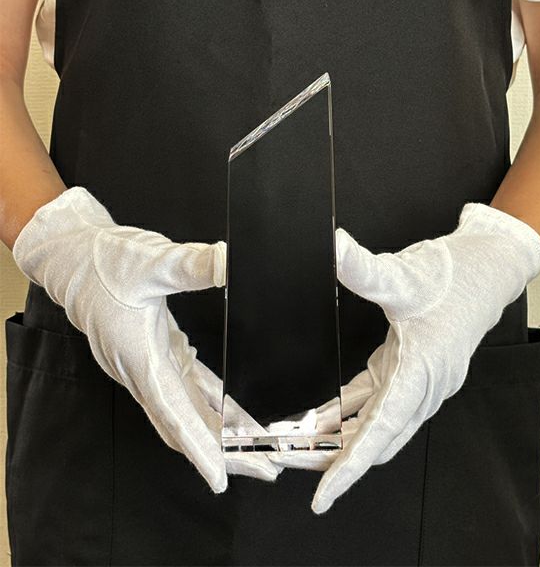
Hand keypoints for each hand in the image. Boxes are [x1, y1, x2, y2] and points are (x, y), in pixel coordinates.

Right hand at [12, 187, 279, 492]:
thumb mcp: (152, 261)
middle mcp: (144, 370)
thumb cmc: (104, 263)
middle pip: (186, 425)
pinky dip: (214, 405)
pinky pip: (190, 389)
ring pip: (189, 411)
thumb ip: (192, 265)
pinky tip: (236, 415)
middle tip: (264, 469)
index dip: (197, 449)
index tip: (220, 479)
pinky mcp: (160, 353)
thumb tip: (230, 262)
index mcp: (139, 357)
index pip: (173, 414)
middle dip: (223, 453)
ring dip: (221, 434)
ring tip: (258, 450)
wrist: (76, 257)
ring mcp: (151, 365)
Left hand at [270, 203, 539, 512]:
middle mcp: (420, 386)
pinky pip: (375, 401)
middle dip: (333, 457)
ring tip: (300, 447)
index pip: (380, 432)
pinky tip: (325, 417)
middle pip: (372, 437)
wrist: (489, 267)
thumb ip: (362, 267)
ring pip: (373, 422)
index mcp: (421, 374)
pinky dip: (350, 412)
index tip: (323, 497)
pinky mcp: (409, 367)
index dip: (349, 468)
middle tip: (288, 463)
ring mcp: (416, 379)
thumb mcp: (405, 274)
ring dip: (340, 436)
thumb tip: (330, 246)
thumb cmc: (457, 277)